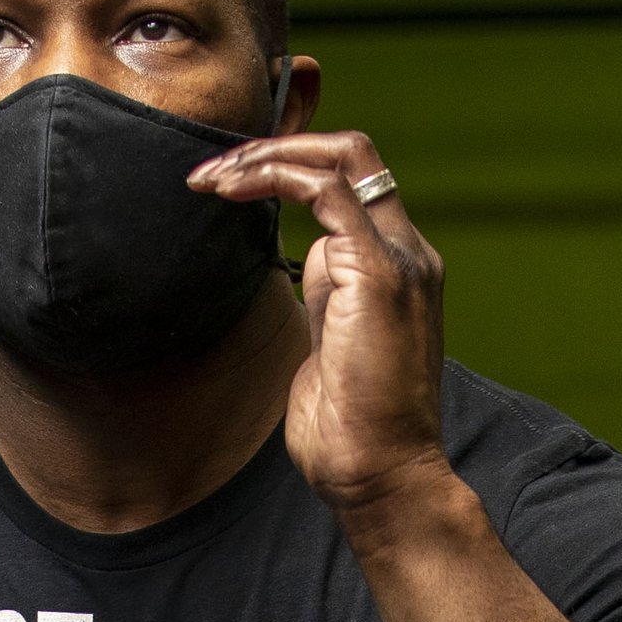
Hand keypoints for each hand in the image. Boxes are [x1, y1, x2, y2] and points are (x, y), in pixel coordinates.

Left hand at [186, 129, 447, 520]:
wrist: (380, 475)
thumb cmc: (349, 431)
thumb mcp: (331, 348)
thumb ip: (326, 301)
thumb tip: (305, 271)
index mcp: (399, 268)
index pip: (354, 183)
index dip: (292, 167)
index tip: (230, 183)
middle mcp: (409, 252)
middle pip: (351, 154)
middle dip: (276, 146)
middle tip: (212, 169)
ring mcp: (399, 258)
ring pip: (341, 157)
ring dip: (265, 156)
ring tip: (212, 177)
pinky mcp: (379, 271)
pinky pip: (326, 190)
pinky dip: (274, 176)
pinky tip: (230, 191)